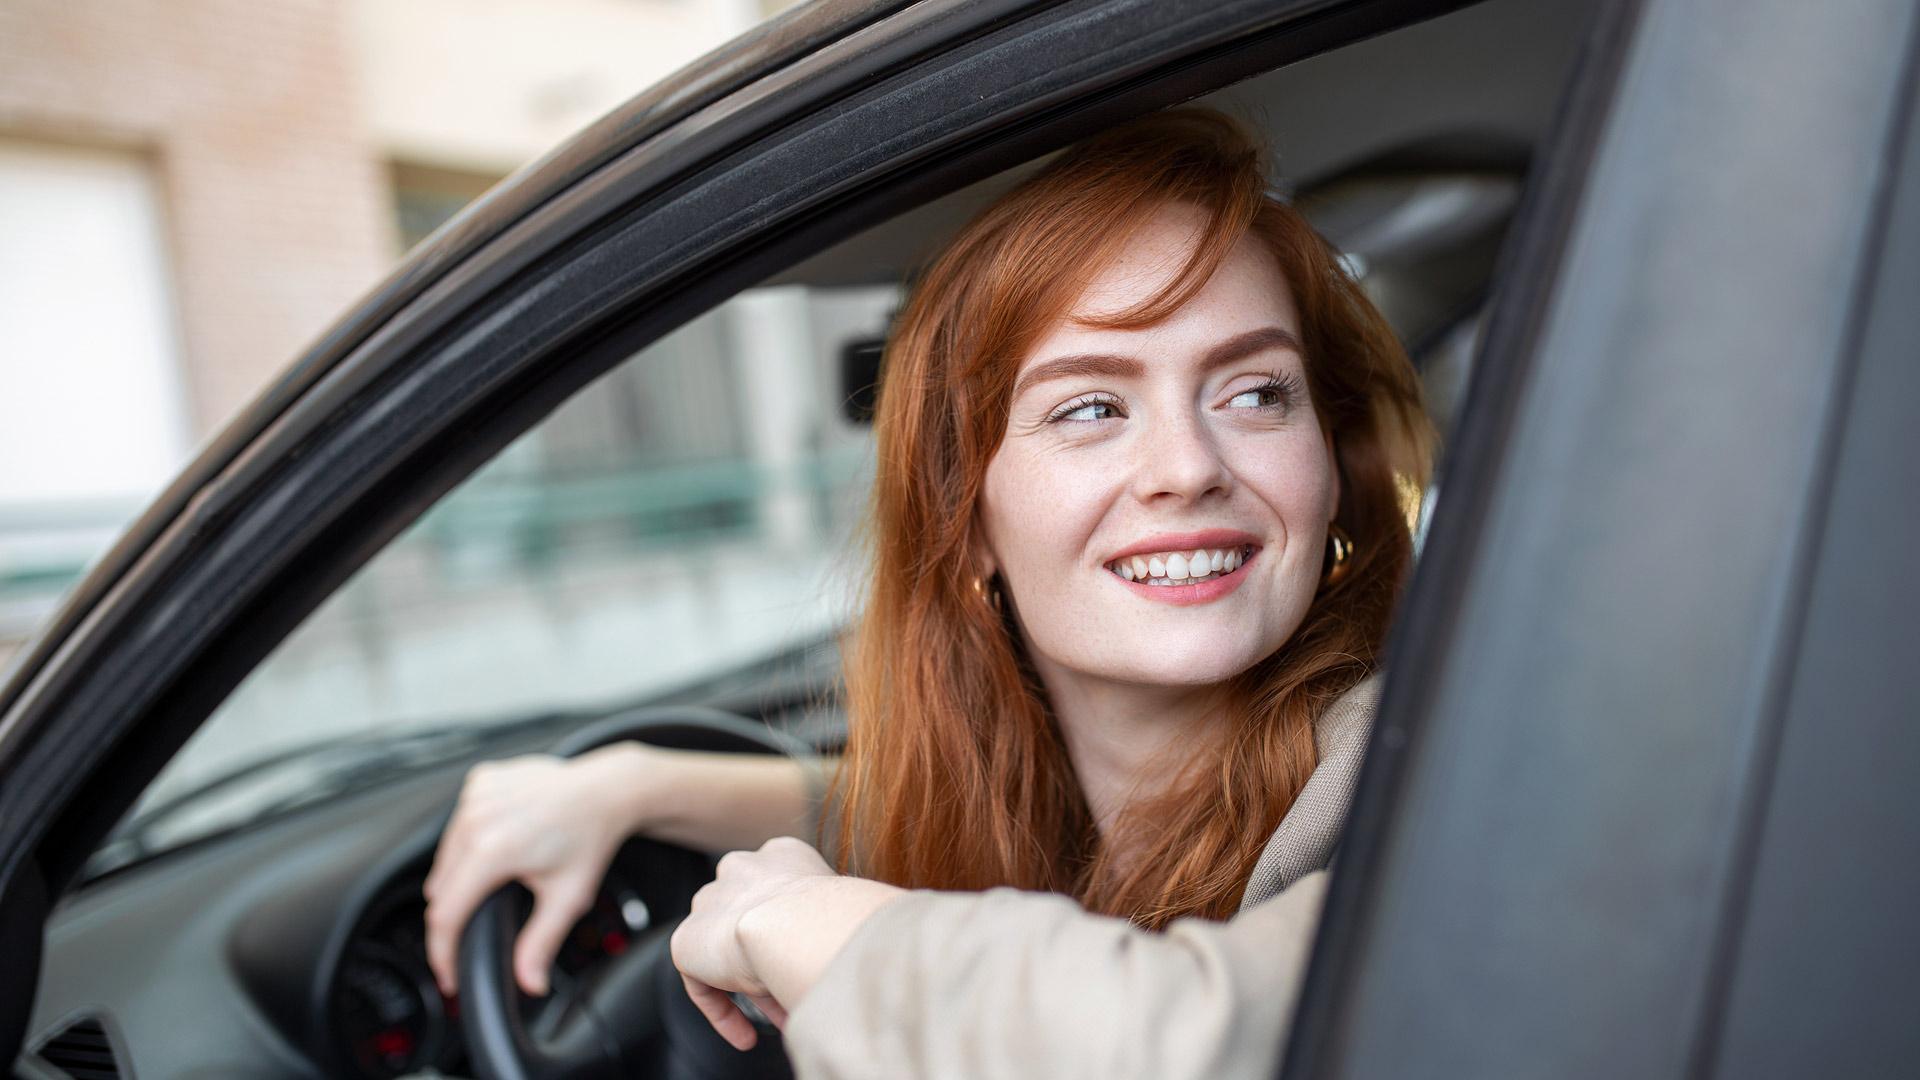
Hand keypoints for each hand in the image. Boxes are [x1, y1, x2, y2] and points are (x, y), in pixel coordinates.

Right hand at [423, 743, 652, 995]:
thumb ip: (541, 943)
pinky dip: (469, 840)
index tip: (449, 974)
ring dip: (459, 876)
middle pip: (441, 887)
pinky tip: (498, 842)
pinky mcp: (479, 780)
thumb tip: (529, 983)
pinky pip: (458, 824)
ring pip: (445, 855)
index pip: (446, 913)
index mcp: (493, 849)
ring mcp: (475, 795)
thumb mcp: (568, 898)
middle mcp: (476, 818)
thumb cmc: (591, 839)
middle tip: (483, 924)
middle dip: (456, 915)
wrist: (607, 789)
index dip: (442, 951)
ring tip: (495, 883)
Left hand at [670, 837, 902, 1050]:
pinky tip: (746, 1033)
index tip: (809, 961)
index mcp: (782, 855)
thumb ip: (833, 920)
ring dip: (752, 986)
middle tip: (794, 991)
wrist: (795, 923)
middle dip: (771, 960)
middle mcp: (742, 869)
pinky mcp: (687, 940)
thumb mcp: (843, 909)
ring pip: (729, 951)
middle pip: (753, 921)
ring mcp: (710, 902)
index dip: (797, 935)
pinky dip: (724, 1010)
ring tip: (776, 1018)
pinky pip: (703, 982)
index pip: (783, 894)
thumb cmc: (834, 917)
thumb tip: (848, 949)